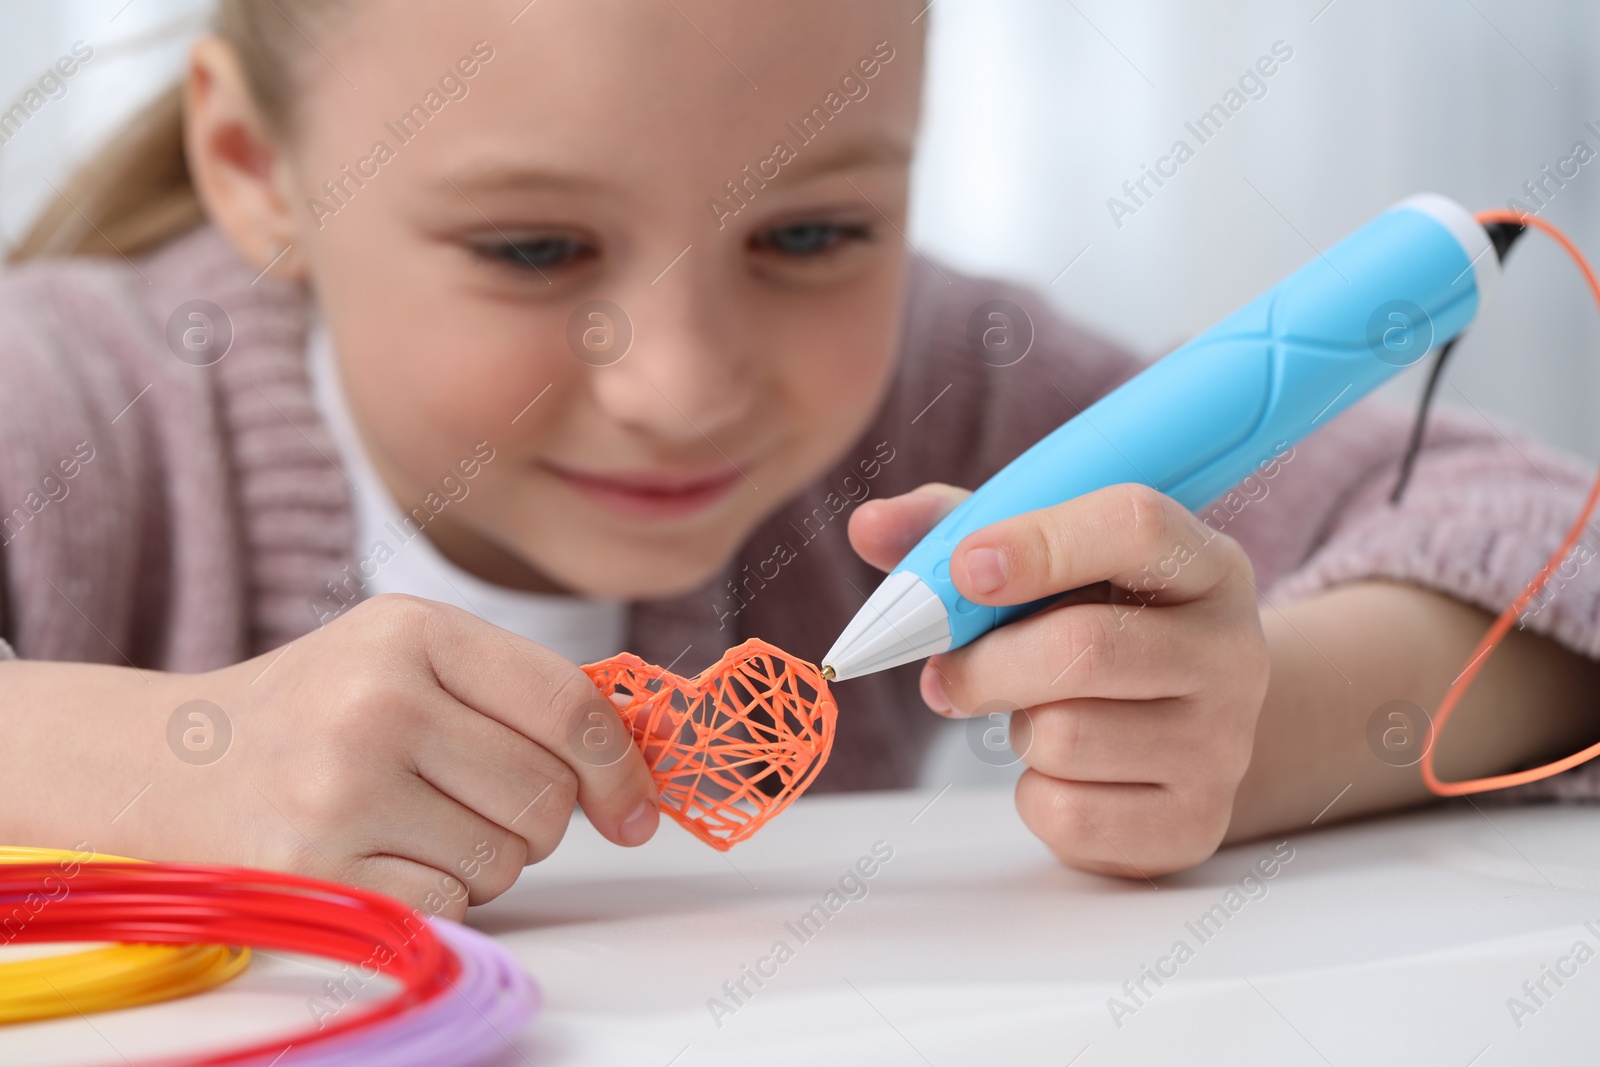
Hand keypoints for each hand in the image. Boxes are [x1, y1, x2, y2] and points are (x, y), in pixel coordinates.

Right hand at [135, 595, 659, 917]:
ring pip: (507, 856)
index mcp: (412, 631)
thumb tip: (636, 777)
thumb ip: (519, 694)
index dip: (621, 767)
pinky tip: (383, 856)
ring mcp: (341, 788)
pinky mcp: (316, 870)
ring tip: (416, 822)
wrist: (170, 764)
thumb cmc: (317, 711)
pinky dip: (438, 892)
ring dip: (487, 857)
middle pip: (547, 794)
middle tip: (478, 802)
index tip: (636, 808)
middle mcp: (377, 701)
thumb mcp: (407, 657)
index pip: (568, 704)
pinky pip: (451, 902)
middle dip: (539, 817)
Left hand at [849, 482, 1269, 876]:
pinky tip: (1062, 772)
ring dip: (1014, 728)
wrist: (1181, 734)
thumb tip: (868, 525)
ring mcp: (1222, 746)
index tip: (965, 568)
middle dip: (986, 663)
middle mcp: (1234, 652)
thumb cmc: (1098, 627)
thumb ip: (956, 531)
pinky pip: (1066, 814)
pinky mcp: (1191, 825)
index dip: (1038, 543)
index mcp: (1204, 564)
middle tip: (945, 671)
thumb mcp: (1046, 566)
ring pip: (1065, 736)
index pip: (1135, 525)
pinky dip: (1034, 794)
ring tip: (1035, 714)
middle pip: (1086, 648)